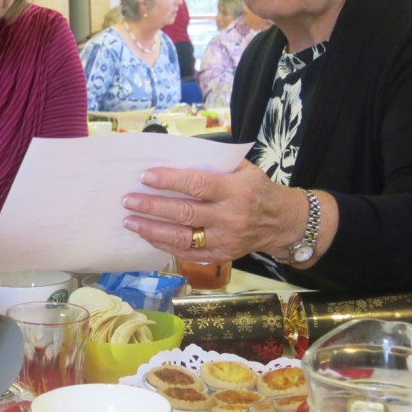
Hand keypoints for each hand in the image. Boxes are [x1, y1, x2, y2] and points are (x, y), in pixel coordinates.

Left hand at [119, 161, 315, 263]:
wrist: (282, 223)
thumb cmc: (257, 190)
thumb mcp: (244, 169)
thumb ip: (214, 163)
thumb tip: (175, 155)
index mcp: (235, 191)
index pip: (197, 185)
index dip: (169, 181)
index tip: (146, 177)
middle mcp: (229, 218)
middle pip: (184, 213)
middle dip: (152, 207)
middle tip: (128, 200)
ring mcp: (224, 241)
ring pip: (182, 238)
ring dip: (151, 229)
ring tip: (129, 221)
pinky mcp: (220, 256)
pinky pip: (186, 253)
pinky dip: (164, 244)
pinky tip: (147, 235)